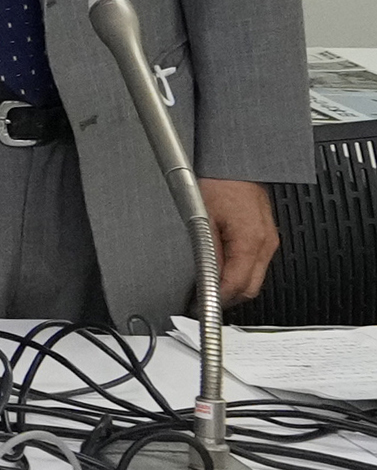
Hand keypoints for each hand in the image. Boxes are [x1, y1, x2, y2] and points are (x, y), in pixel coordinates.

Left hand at [202, 178, 276, 304]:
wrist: (238, 162)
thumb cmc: (220, 182)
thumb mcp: (203, 218)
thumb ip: (207, 252)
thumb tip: (203, 279)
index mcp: (251, 241)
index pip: (237, 285)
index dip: (216, 300)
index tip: (200, 307)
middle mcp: (266, 244)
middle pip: (250, 288)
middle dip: (226, 299)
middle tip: (201, 303)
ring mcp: (269, 241)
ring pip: (255, 279)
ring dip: (233, 288)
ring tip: (207, 288)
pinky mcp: (266, 236)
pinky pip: (255, 265)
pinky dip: (239, 274)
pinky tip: (222, 271)